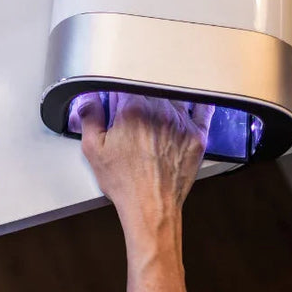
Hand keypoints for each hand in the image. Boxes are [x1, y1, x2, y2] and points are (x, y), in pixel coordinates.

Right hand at [76, 93, 213, 291]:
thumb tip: (89, 98)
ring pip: (172, 96)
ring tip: (151, 115)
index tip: (112, 104)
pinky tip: (191, 101)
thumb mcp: (93, 149)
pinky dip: (197, 102)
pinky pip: (202, 109)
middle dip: (137, 96)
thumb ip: (89, 117)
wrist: (152, 208)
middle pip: (148, 88)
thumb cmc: (124, 182)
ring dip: (162, 99)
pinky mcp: (197, 135)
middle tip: (129, 115)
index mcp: (132, 108)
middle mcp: (160, 110)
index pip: (123, 84)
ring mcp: (181, 122)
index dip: (115, 93)